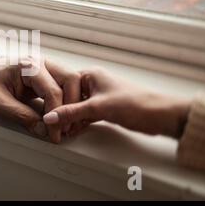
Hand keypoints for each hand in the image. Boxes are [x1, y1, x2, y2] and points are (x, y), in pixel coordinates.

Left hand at [0, 55, 80, 142]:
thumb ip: (21, 116)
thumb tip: (43, 131)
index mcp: (29, 65)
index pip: (54, 90)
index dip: (57, 116)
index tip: (54, 134)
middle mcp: (41, 62)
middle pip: (71, 80)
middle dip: (71, 106)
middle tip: (64, 129)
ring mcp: (45, 68)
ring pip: (70, 83)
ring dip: (70, 104)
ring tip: (62, 126)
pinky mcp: (44, 76)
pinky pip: (62, 87)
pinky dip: (64, 103)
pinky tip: (58, 118)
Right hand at [43, 67, 191, 138]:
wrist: (158, 115)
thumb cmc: (134, 103)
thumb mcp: (97, 108)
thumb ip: (71, 113)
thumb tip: (51, 116)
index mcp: (91, 75)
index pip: (65, 84)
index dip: (55, 98)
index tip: (46, 110)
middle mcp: (94, 83)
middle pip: (70, 97)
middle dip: (62, 110)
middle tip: (53, 123)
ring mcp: (99, 96)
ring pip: (78, 107)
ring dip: (71, 118)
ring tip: (61, 129)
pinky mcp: (105, 108)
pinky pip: (86, 114)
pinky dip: (80, 122)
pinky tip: (73, 130)